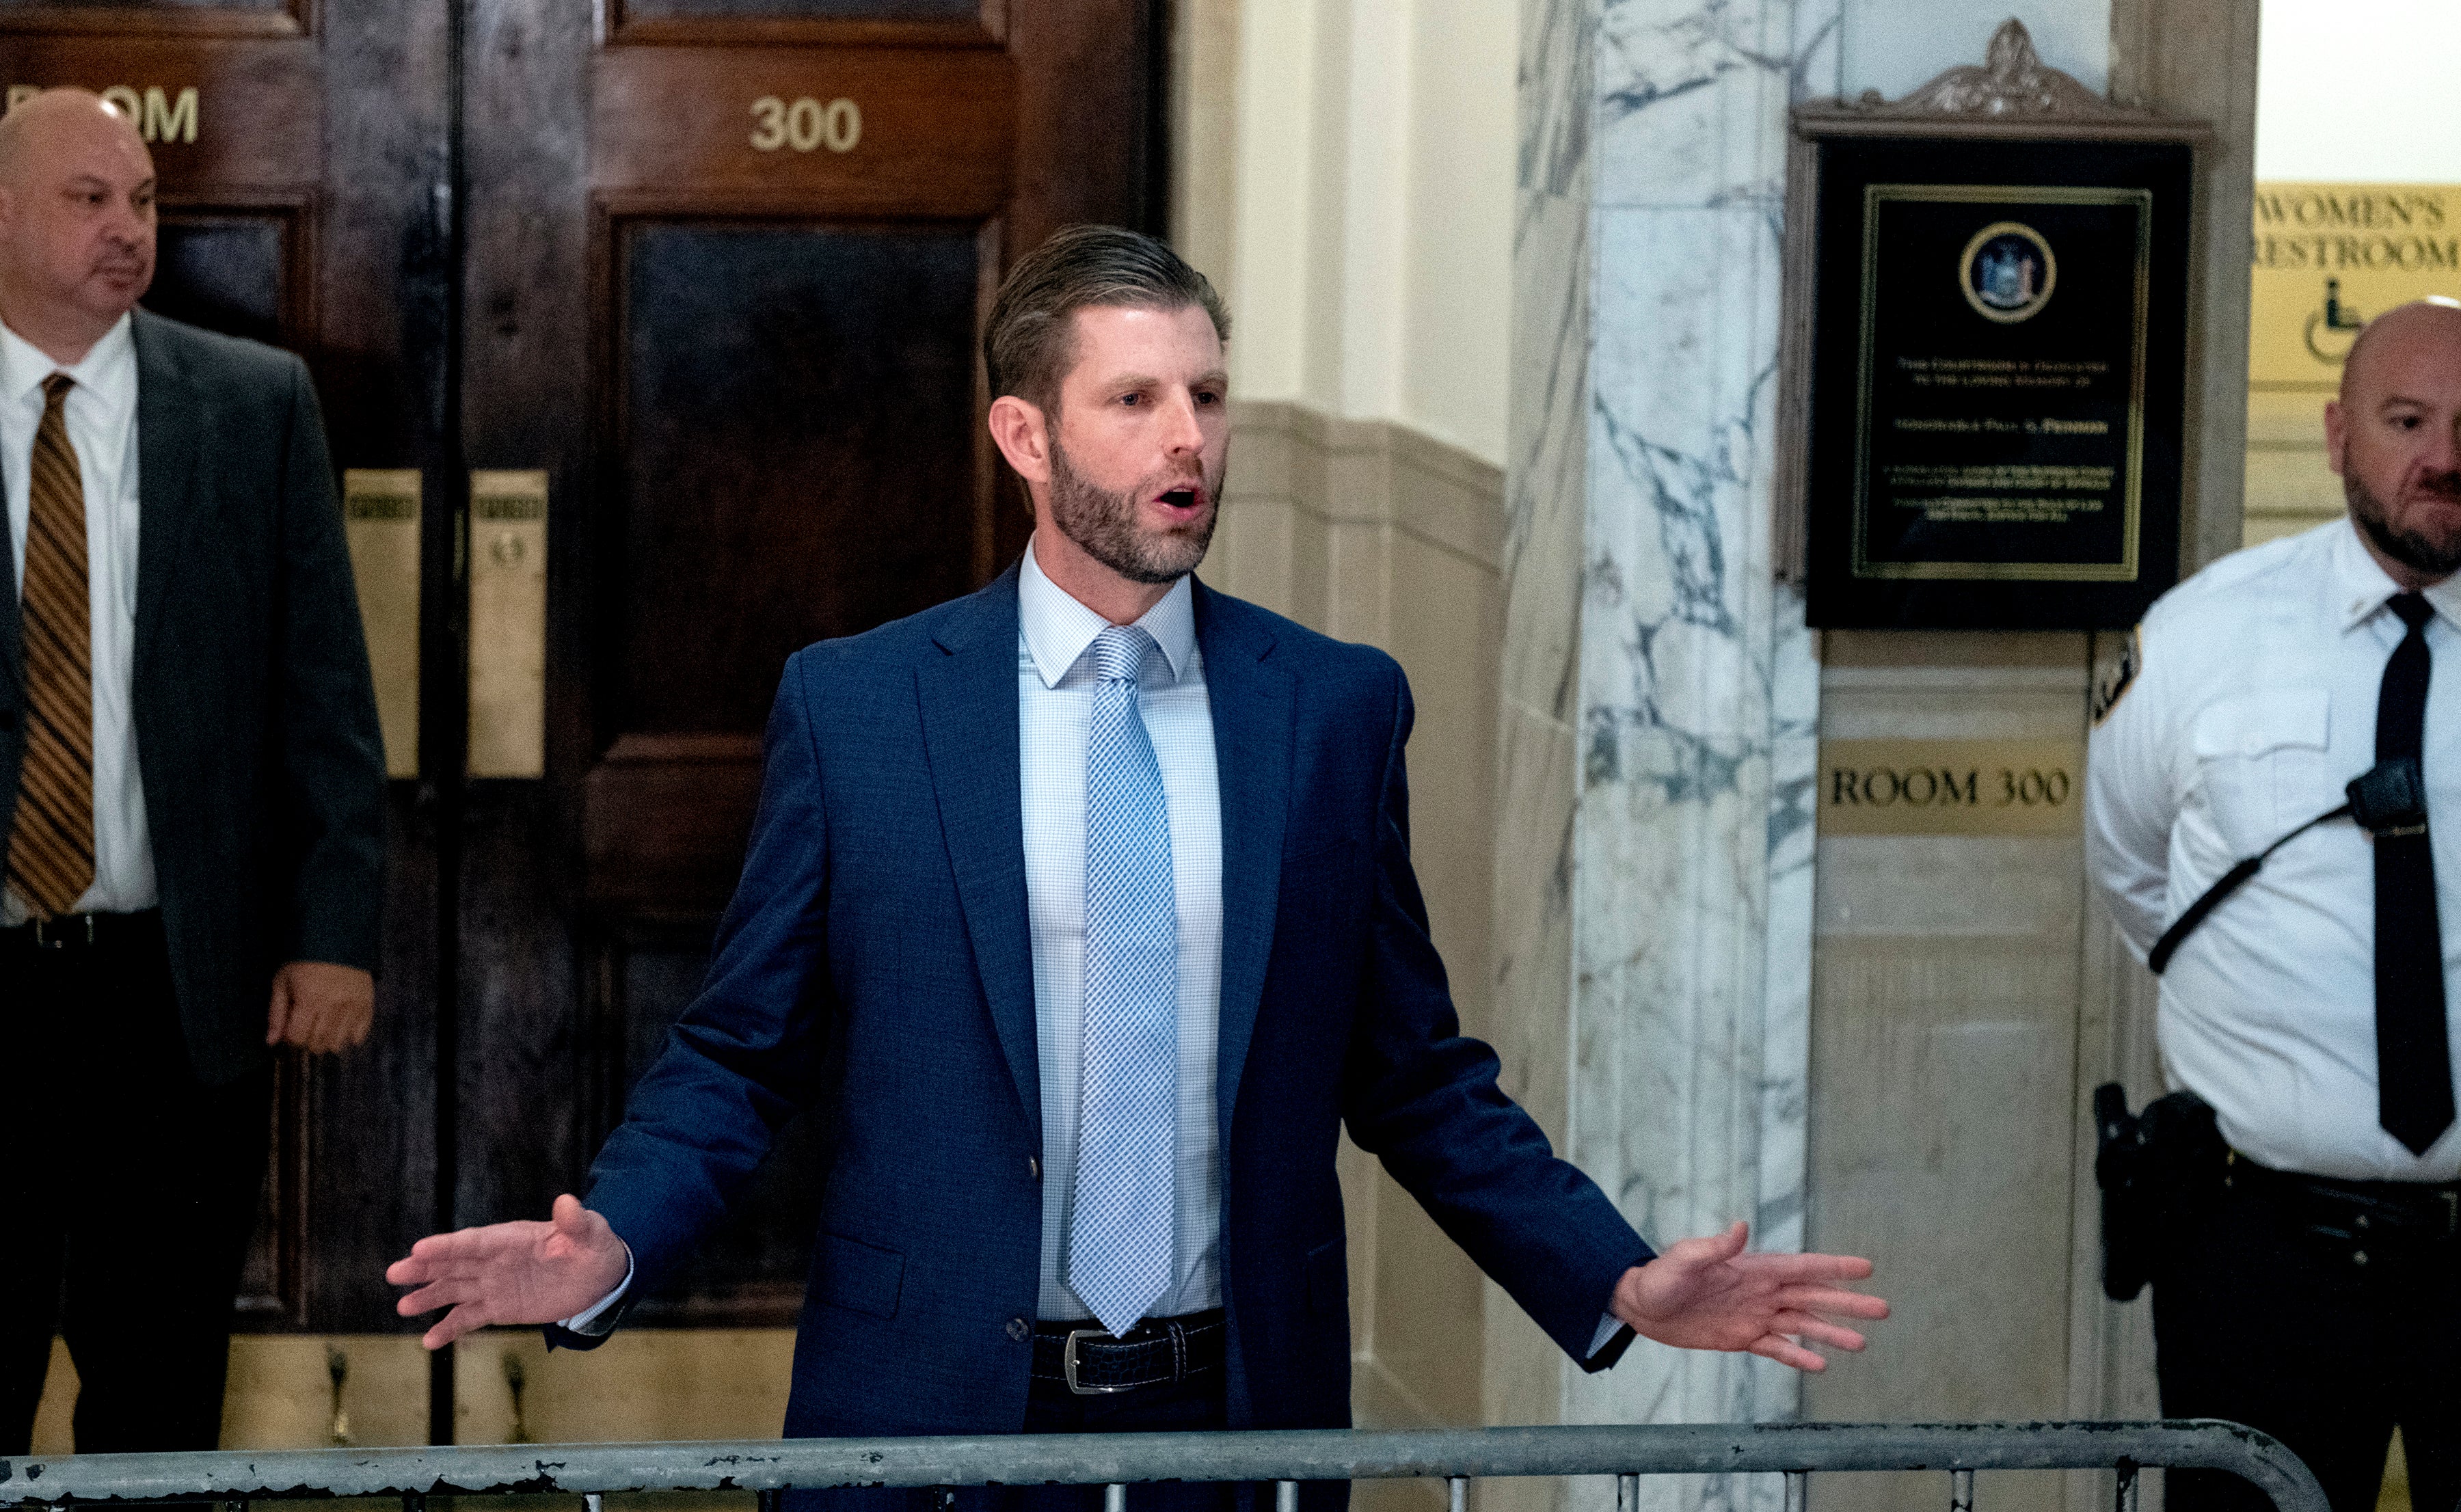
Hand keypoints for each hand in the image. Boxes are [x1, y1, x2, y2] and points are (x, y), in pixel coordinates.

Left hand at [266, 961, 373, 1053]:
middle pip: (318, 1043)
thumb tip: (271, 1042)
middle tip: (307, 1029)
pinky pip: (359, 1035)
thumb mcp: (282, 982)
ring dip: (327, 1042)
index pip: (298, 1037)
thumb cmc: (303, 961)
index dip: (291, 1038)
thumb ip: (276, 1013)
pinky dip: (350, 1037)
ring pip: (338, 1043)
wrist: (337, 941)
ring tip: (323, 1029)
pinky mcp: (367, 1005)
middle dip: (308, 1041)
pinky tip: (342, 1028)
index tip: (292, 1029)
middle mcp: (333, 1007)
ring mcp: (352, 1008)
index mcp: (309, 1000)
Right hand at [387, 1194, 631, 1349]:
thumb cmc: (594, 1248)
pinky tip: (430, 1342)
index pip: (475, 1241)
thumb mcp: (591, 1233)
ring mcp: (495, 1284)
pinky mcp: (500, 1307)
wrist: (600, 1277)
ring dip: (430, 1298)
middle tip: (395, 1273)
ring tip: (404, 1307)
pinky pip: (470, 1318)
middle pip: (455, 1263)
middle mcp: (497, 1260)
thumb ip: (576, 1221)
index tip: (419, 1248)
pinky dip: (450, 1329)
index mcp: (513, 1238)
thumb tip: (567, 1202)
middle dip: (425, 1268)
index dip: (448, 1246)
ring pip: (455, 1290)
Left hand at [1611, 1221, 1887, 1371]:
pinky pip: (1776, 1348)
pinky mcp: (1742, 1338)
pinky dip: (1797, 1355)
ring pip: (1801, 1324)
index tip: (1866, 1268)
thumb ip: (1714, 1247)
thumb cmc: (1661, 1277)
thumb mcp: (1684, 1259)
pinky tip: (1820, 1364)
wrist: (1641, 1306)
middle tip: (1883, 1309)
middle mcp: (1761, 1291)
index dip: (1834, 1267)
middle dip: (1847, 1303)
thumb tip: (1741, 1227)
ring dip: (1830, 1333)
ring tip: (1862, 1344)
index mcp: (1753, 1268)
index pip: (1802, 1267)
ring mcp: (1754, 1315)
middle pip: (1813, 1296)